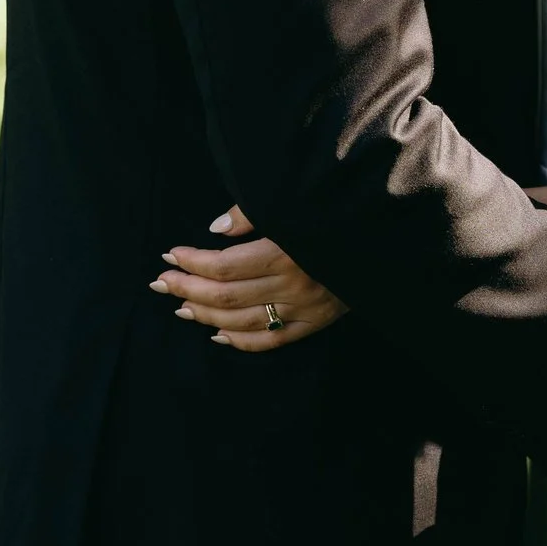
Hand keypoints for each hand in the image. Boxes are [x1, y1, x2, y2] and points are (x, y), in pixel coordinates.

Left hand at [152, 208, 345, 353]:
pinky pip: (271, 341)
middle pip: (227, 295)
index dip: (192, 261)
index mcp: (286, 253)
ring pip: (242, 321)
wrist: (385, 242)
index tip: (170, 255)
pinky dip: (240, 341)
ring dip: (205, 315)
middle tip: (161, 282)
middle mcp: (293, 286)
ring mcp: (304, 309)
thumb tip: (215, 229)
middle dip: (187, 288)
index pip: (224, 264)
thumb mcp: (297, 204)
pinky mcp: (315, 324)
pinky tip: (216, 334)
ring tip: (180, 306)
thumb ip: (252, 213)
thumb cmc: (335, 216)